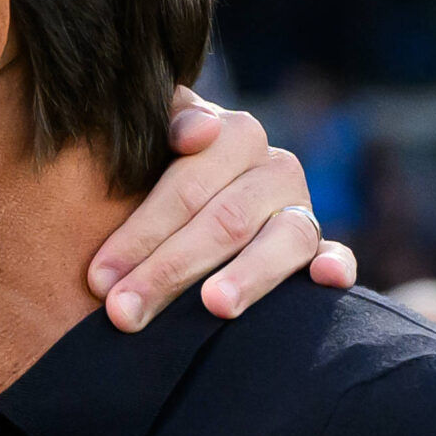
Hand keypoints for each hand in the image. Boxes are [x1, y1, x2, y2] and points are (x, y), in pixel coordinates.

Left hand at [86, 88, 360, 331]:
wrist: (189, 193)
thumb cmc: (153, 170)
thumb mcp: (150, 140)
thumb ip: (165, 122)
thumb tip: (196, 134)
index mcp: (234, 135)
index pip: (187, 186)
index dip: (141, 233)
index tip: (98, 279)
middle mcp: (274, 169)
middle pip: (225, 221)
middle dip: (168, 271)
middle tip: (124, 313)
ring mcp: (301, 208)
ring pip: (284, 240)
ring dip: (249, 275)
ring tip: (214, 305)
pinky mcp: (320, 247)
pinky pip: (336, 254)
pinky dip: (336, 266)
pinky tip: (325, 279)